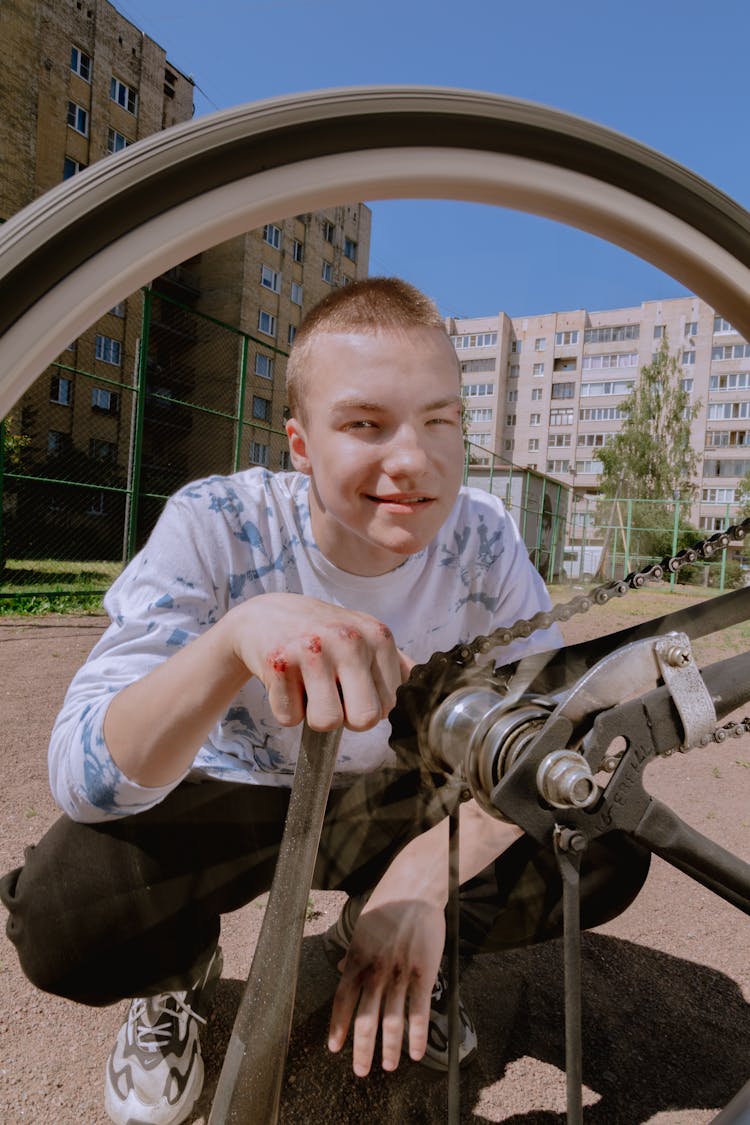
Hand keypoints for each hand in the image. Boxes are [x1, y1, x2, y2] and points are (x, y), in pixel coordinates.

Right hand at [226, 593, 411, 730]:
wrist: (265, 615)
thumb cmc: (322, 632)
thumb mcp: (364, 635)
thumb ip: (395, 664)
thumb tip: (425, 694)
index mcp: (377, 636)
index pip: (390, 705)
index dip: (368, 705)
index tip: (351, 685)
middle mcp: (349, 639)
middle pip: (365, 719)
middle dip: (346, 717)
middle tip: (330, 693)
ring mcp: (313, 650)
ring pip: (326, 723)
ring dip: (313, 714)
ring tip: (308, 686)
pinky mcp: (279, 663)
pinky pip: (289, 718)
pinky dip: (285, 708)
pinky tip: (286, 681)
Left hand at [327, 898, 444, 1075]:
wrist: (414, 889)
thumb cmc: (387, 905)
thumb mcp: (362, 928)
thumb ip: (353, 954)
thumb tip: (340, 971)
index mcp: (357, 959)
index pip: (342, 1000)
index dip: (338, 1026)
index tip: (335, 1048)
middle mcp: (375, 970)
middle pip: (365, 1018)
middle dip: (362, 1048)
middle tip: (361, 1071)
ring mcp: (399, 973)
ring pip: (392, 1020)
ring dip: (389, 1048)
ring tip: (387, 1067)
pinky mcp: (423, 972)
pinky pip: (418, 1010)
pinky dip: (417, 1035)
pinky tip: (416, 1053)